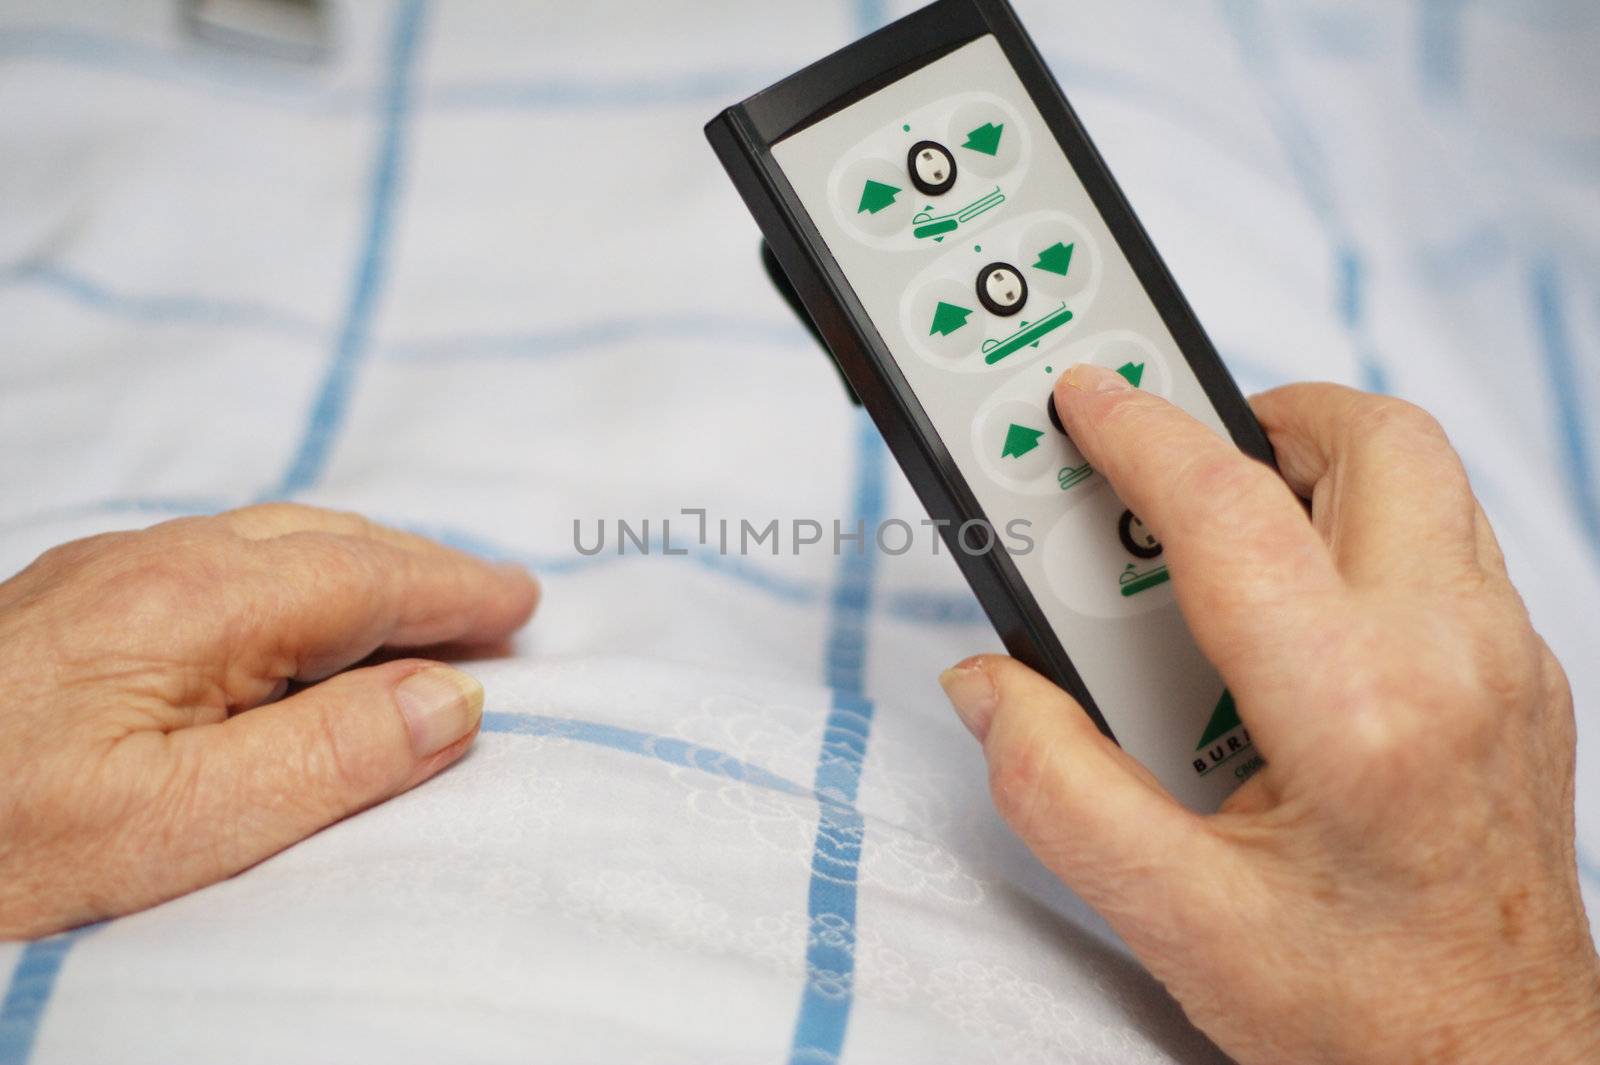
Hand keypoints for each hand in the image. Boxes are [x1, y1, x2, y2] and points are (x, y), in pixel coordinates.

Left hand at [0, 504, 538, 938]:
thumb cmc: (2, 848)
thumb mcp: (179, 829)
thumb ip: (326, 757)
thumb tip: (451, 696)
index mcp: (184, 606)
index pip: (357, 578)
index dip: (449, 590)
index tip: (524, 605)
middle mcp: (142, 567)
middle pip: (317, 540)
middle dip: (416, 565)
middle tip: (496, 601)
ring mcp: (94, 580)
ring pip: (264, 544)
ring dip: (357, 564)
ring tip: (418, 602)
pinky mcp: (63, 610)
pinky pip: (217, 564)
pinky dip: (295, 577)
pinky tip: (295, 615)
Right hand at [939, 369, 1599, 1064]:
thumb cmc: (1365, 1016)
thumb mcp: (1169, 917)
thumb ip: (1054, 786)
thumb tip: (990, 684)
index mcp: (1358, 715)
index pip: (1229, 513)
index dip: (1138, 434)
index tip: (1085, 400)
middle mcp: (1454, 663)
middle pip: (1373, 441)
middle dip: (1255, 416)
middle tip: (1167, 464)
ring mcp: (1506, 665)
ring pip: (1420, 480)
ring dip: (1308, 470)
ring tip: (1213, 537)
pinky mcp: (1522, 681)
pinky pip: (1440, 545)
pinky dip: (1352, 533)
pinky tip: (1286, 614)